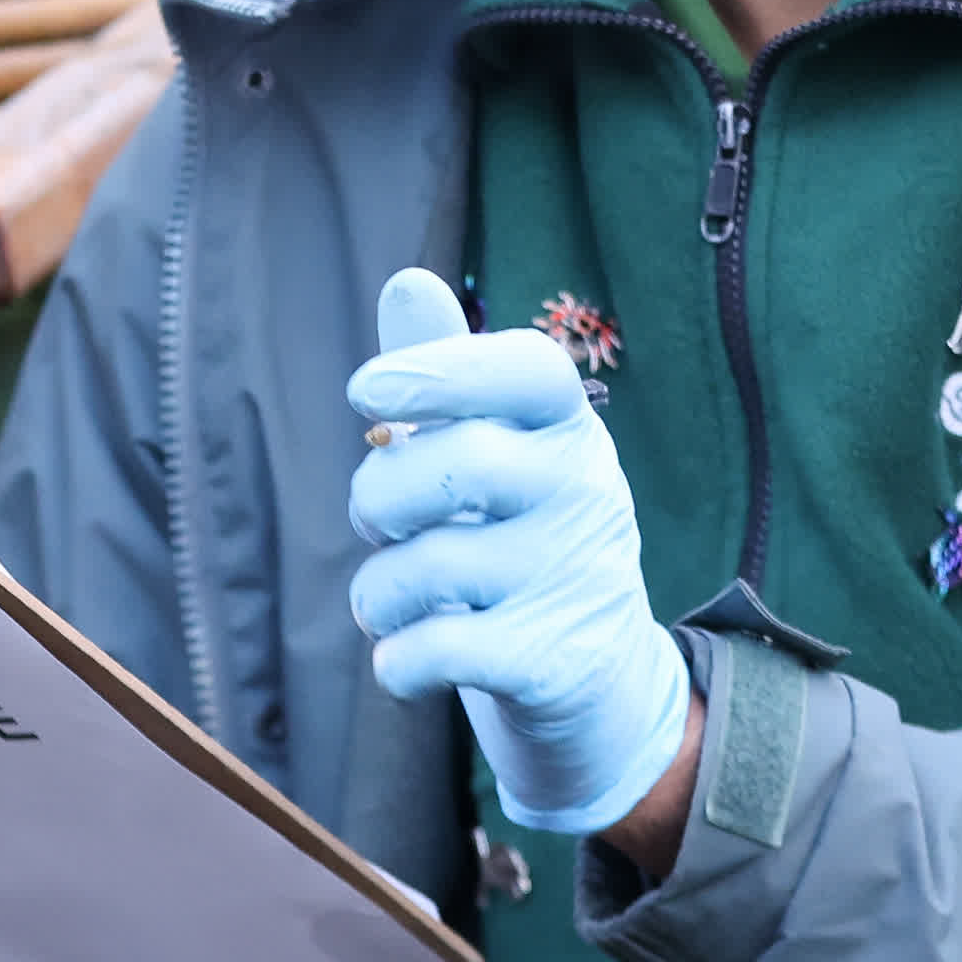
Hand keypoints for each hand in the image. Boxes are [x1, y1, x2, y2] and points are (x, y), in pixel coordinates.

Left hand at [347, 269, 690, 835]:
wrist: (597, 681)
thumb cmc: (519, 539)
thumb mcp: (492, 453)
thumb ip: (443, 375)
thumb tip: (408, 280)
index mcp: (570, 428)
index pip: (527, 370)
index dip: (441, 368)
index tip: (364, 390)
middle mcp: (587, 492)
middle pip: (453, 465)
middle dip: (377, 498)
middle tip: (379, 525)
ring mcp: (576, 579)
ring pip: (424, 568)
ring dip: (375, 594)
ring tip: (390, 601)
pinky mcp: (554, 663)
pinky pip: (433, 651)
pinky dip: (395, 661)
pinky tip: (406, 657)